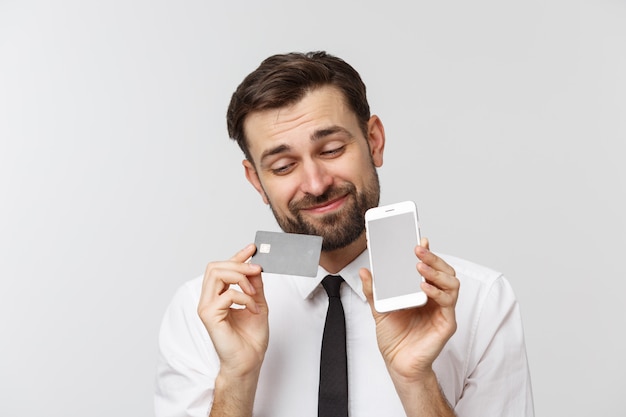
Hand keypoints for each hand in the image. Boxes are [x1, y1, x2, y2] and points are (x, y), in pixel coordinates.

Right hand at [197, 244, 268, 377]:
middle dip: (238, 264)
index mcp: (219, 296)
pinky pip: (227, 295)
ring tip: (254, 291)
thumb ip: (255, 285)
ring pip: (216, 274)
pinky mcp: (209, 316)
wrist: (249, 361)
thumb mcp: (258, 303)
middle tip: (257, 269)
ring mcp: (206, 307)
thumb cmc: (251, 338)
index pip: (223, 269)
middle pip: (215, 267)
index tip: (252, 248)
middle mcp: (209, 299)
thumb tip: (255, 267)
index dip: (237, 256)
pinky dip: (245, 298)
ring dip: (240, 277)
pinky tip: (253, 309)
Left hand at [359, 237, 458, 381]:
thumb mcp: (379, 309)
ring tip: (419, 266)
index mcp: (421, 291)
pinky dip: (437, 291)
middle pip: (443, 269)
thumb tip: (364, 271)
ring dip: (436, 271)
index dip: (426, 251)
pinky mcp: (447, 322)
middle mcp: (435, 297)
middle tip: (417, 247)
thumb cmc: (394, 338)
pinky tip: (424, 287)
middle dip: (432, 256)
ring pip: (451, 282)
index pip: (428, 266)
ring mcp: (443, 309)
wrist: (399, 364)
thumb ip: (373, 291)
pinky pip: (449, 302)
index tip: (417, 238)